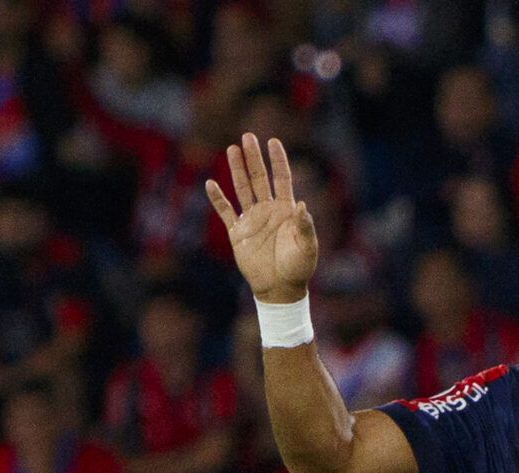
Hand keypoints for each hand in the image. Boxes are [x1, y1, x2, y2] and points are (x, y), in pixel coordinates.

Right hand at [204, 133, 318, 303]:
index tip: (273, 141)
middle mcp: (268, 210)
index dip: (277, 160)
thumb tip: (302, 205)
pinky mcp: (237, 233)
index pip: (281, 179)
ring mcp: (252, 220)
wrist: (280, 289)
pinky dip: (218, 199)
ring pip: (242, 189)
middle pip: (259, 178)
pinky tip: (210, 184)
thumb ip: (305, 227)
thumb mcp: (307, 247)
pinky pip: (225, 212)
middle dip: (253, 158)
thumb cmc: (298, 268)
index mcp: (286, 210)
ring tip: (231, 149)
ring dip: (236, 170)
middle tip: (247, 136)